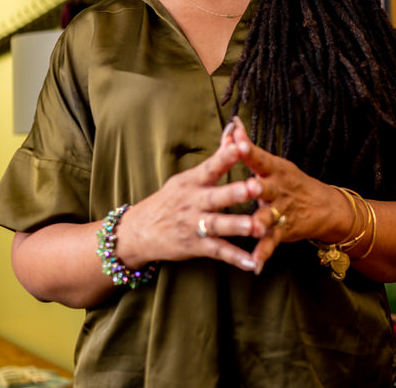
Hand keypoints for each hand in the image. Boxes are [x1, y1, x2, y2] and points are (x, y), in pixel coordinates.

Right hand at [116, 125, 263, 272]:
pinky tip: (253, 262)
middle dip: (235, 193)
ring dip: (238, 226)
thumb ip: (216, 158)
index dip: (225, 156)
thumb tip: (235, 132)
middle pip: (216, 196)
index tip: (242, 146)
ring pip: (218, 225)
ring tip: (257, 227)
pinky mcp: (196, 246)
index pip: (210, 166)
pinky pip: (219, 252)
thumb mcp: (188, 177)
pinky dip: (236, 258)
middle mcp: (193, 202)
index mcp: (193, 182)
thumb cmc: (170, 200)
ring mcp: (194, 225)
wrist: (139, 232)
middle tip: (255, 187)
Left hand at [224, 117, 354, 273]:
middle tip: (250, 186)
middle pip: (266, 187)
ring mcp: (282, 211)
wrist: (325, 207)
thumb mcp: (273, 164)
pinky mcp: (284, 231)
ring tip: (253, 228)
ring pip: (269, 216)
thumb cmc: (290, 181)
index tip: (238, 142)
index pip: (259, 158)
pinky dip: (263, 254)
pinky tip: (254, 265)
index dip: (249, 151)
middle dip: (257, 187)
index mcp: (274, 170)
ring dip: (261, 221)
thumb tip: (232, 125)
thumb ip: (248, 149)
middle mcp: (278, 189)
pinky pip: (271, 243)